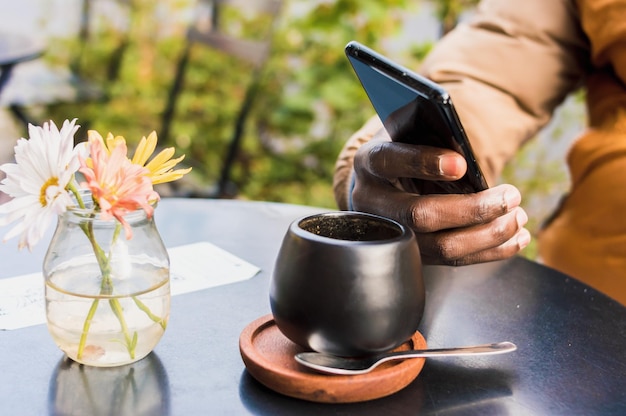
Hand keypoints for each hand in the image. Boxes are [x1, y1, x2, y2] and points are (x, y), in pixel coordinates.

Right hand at [351, 136, 530, 265]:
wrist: (384, 180)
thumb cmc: (405, 146)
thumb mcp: (409, 128)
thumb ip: (428, 126)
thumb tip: (462, 144)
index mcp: (369, 162)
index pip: (390, 161)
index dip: (423, 163)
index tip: (462, 165)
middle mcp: (372, 203)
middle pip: (418, 215)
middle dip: (470, 209)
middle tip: (511, 196)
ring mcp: (392, 234)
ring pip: (440, 246)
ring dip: (487, 235)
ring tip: (518, 216)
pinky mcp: (413, 253)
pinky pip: (453, 261)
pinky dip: (490, 251)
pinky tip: (516, 237)